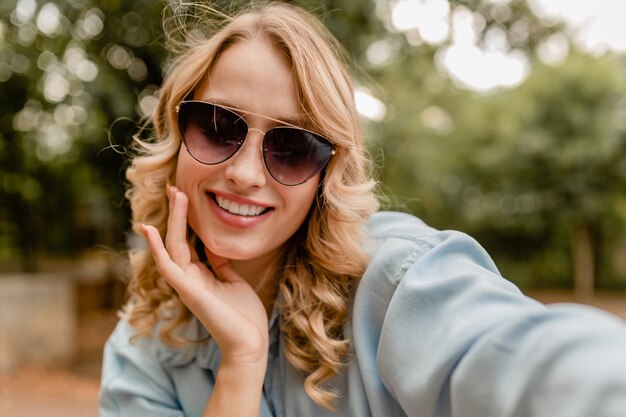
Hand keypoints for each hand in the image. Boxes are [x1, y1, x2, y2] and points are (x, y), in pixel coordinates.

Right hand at [142, 185, 268, 364]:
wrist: (250, 342)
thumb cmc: (243, 315)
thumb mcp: (233, 281)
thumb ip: (220, 264)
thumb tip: (214, 245)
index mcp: (200, 274)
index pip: (187, 241)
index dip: (184, 219)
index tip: (184, 195)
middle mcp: (189, 277)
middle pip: (177, 239)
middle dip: (176, 212)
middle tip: (174, 187)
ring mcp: (187, 285)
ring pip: (173, 246)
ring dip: (172, 220)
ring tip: (174, 194)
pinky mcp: (189, 292)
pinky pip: (169, 267)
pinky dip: (158, 249)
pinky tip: (151, 231)